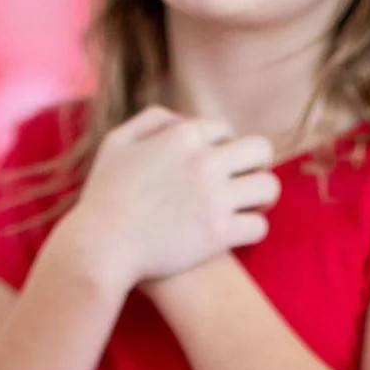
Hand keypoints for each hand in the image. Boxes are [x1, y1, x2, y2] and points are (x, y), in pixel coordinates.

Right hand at [56, 105, 279, 292]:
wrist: (101, 247)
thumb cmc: (103, 199)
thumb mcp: (116, 143)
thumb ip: (152, 121)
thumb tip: (182, 122)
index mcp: (183, 136)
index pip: (226, 131)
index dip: (224, 149)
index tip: (219, 167)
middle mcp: (205, 162)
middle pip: (260, 151)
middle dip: (257, 166)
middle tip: (247, 184)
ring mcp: (215, 198)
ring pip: (268, 188)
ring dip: (263, 198)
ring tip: (251, 209)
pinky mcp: (219, 234)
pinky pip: (259, 226)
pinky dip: (253, 230)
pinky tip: (240, 235)